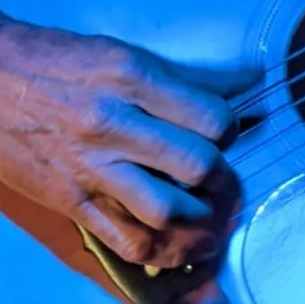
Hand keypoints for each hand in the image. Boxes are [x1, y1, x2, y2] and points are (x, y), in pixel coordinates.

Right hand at [0, 10, 243, 270]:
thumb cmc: (59, 60)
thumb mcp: (122, 51)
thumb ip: (180, 76)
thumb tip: (245, 83)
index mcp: (133, 78)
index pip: (210, 117)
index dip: (231, 132)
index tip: (229, 136)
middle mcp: (114, 123)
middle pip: (195, 166)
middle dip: (224, 183)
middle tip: (230, 188)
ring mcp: (90, 167)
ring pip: (165, 211)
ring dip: (201, 227)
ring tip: (215, 228)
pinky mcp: (69, 201)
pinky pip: (123, 239)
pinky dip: (159, 252)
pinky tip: (179, 252)